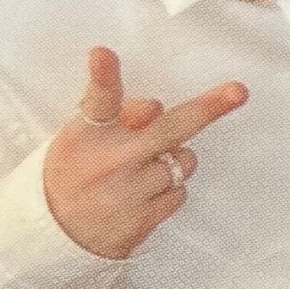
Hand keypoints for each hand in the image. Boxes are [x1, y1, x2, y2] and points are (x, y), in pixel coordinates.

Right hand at [42, 46, 247, 260]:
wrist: (51, 234)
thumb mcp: (81, 136)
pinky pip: (179, 193)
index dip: (103, 75)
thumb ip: (116, 115)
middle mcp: (108, 160)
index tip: (103, 54)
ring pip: (183, 160)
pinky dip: (168, 190)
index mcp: (87, 133)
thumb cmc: (75, 172)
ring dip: (175, 160)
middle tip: (237, 92)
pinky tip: (141, 195)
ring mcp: (126, 192)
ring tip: (142, 171)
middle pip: (167, 128)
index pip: (97, 100)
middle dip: (207, 108)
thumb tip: (152, 108)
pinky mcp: (141, 219)